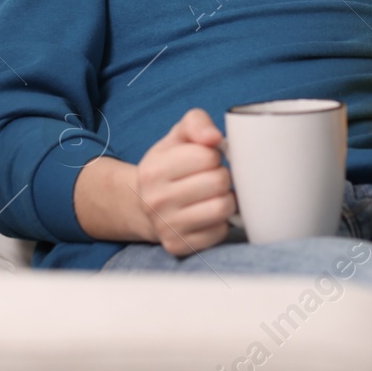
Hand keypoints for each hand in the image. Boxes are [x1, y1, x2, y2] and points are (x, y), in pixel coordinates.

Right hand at [134, 108, 235, 255]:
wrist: (145, 204)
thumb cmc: (171, 165)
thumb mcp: (178, 136)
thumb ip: (197, 123)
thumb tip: (214, 138)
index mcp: (154, 169)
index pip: (208, 156)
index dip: (214, 155)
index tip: (206, 160)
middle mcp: (155, 201)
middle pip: (219, 182)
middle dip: (222, 176)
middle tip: (212, 179)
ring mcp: (166, 227)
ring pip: (223, 207)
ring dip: (226, 199)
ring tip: (214, 195)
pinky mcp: (179, 247)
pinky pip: (220, 232)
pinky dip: (221, 222)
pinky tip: (208, 214)